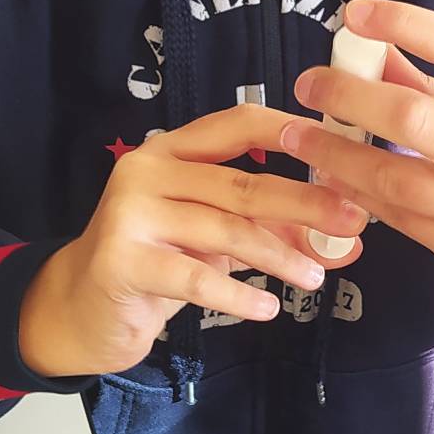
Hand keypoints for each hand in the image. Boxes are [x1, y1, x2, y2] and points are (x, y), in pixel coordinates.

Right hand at [18, 107, 366, 377]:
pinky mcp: (122, 261)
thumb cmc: (157, 262)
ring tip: (316, 276)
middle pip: (241, 182)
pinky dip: (238, 295)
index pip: (237, 124)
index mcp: (171, 151)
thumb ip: (271, 230)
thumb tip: (347, 240)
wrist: (80, 307)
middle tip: (353, 222)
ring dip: (278, 255)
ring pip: (223, 229)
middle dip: (304, 203)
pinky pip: (196, 277)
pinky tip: (268, 309)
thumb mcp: (214, 237)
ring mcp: (129, 213)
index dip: (290, 131)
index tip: (342, 149)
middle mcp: (146, 170)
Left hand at [281, 0, 433, 285]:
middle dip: (348, 96)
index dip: (407, 23)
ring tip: (298, 133)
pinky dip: (355, 193)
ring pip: (391, 179)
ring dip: (334, 153)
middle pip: (413, 119)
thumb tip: (368, 47)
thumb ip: (433, 79)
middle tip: (308, 82)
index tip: (356, 14)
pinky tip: (329, 174)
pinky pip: (396, 219)